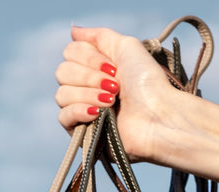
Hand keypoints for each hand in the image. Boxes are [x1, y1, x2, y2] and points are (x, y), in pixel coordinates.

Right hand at [54, 26, 176, 163]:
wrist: (156, 117)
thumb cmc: (147, 83)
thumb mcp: (126, 46)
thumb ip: (99, 36)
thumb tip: (73, 31)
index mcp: (96, 68)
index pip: (70, 53)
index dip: (89, 57)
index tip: (113, 67)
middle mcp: (87, 87)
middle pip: (63, 72)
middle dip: (89, 76)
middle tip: (115, 85)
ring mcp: (83, 111)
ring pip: (62, 94)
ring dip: (88, 94)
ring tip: (112, 101)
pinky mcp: (82, 133)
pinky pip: (63, 117)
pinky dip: (79, 111)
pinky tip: (97, 113)